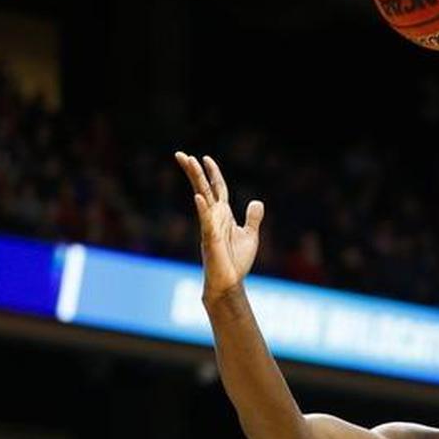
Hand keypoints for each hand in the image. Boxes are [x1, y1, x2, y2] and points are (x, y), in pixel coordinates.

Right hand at [174, 152, 264, 300]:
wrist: (229, 284)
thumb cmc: (236, 262)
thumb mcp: (250, 236)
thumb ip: (252, 218)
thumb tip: (257, 201)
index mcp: (223, 215)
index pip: (217, 188)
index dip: (213, 172)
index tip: (205, 158)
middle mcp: (214, 217)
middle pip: (203, 188)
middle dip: (194, 171)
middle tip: (181, 154)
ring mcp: (210, 226)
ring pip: (202, 198)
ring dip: (196, 179)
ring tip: (188, 162)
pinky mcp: (210, 239)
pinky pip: (206, 222)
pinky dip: (203, 209)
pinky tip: (198, 197)